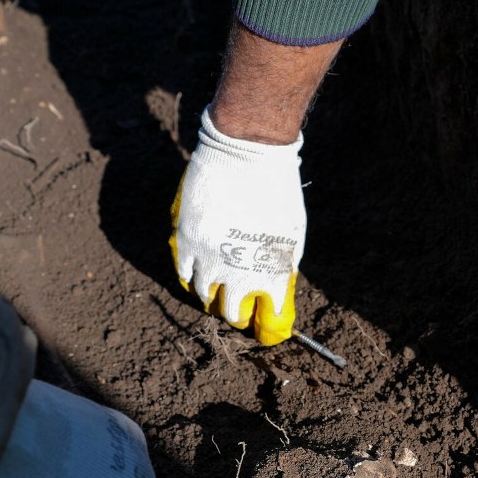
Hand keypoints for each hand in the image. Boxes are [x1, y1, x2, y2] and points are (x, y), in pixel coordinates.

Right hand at [170, 107, 305, 344]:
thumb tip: (276, 283)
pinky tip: (198, 272)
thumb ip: (283, 263)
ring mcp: (209, 259)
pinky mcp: (186, 241)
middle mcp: (238, 274)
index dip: (270, 323)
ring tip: (217, 290)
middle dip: (238, 314)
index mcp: (272, 274)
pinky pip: (184, 273)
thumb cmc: (278, 189)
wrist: (246, 154)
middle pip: (233, 314)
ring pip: (205, 296)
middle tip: (240, 308)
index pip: (272, 318)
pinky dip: (191, 277)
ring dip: (213, 296)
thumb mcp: (293, 232)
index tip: (268, 320)